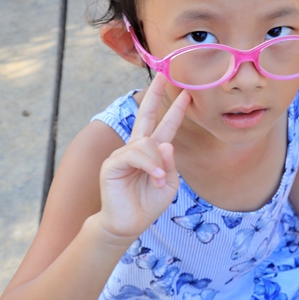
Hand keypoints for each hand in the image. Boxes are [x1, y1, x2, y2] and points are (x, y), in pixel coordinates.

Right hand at [97, 74, 189, 242]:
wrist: (127, 224)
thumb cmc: (147, 203)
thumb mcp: (169, 183)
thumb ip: (170, 164)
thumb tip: (166, 144)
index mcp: (152, 152)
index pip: (164, 125)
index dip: (175, 110)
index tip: (186, 94)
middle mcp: (137, 148)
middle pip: (145, 115)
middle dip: (155, 95)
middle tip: (164, 76)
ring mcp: (123, 154)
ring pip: (147, 142)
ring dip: (157, 162)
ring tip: (158, 179)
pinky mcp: (112, 164)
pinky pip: (136, 155)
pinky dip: (149, 165)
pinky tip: (154, 177)